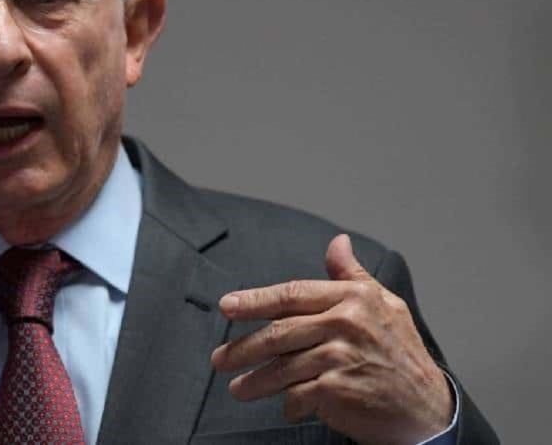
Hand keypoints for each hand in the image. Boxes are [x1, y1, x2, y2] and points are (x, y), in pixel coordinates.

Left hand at [210, 234, 451, 444]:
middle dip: (243, 348)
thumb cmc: (401, 353)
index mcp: (352, 298)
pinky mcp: (338, 390)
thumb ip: (351, 275)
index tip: (226, 306)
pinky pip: (297, 394)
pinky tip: (285, 406)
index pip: (292, 294)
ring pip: (282, 367)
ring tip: (239, 388)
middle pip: (279, 332)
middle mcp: (345, 324)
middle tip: (220, 359)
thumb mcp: (383, 305)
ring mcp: (341, 358)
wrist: (428, 407)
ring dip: (255, 381)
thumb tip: (337, 242)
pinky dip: (288, 403)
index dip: (255, 300)